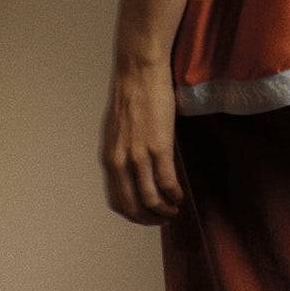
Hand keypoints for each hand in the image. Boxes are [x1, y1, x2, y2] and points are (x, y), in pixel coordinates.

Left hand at [100, 62, 183, 224]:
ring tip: (174, 209)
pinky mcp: (158, 147)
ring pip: (150, 199)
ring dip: (164, 210)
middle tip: (164, 219)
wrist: (139, 71)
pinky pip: (167, 182)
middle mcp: (120, 162)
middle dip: (149, 219)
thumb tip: (134, 172)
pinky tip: (180, 194)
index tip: (147, 216)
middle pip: (132, 207)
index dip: (134, 215)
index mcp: (109, 158)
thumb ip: (122, 153)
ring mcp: (138, 156)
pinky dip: (174, 194)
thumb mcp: (117, 131)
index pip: (117, 201)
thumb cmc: (131, 95)